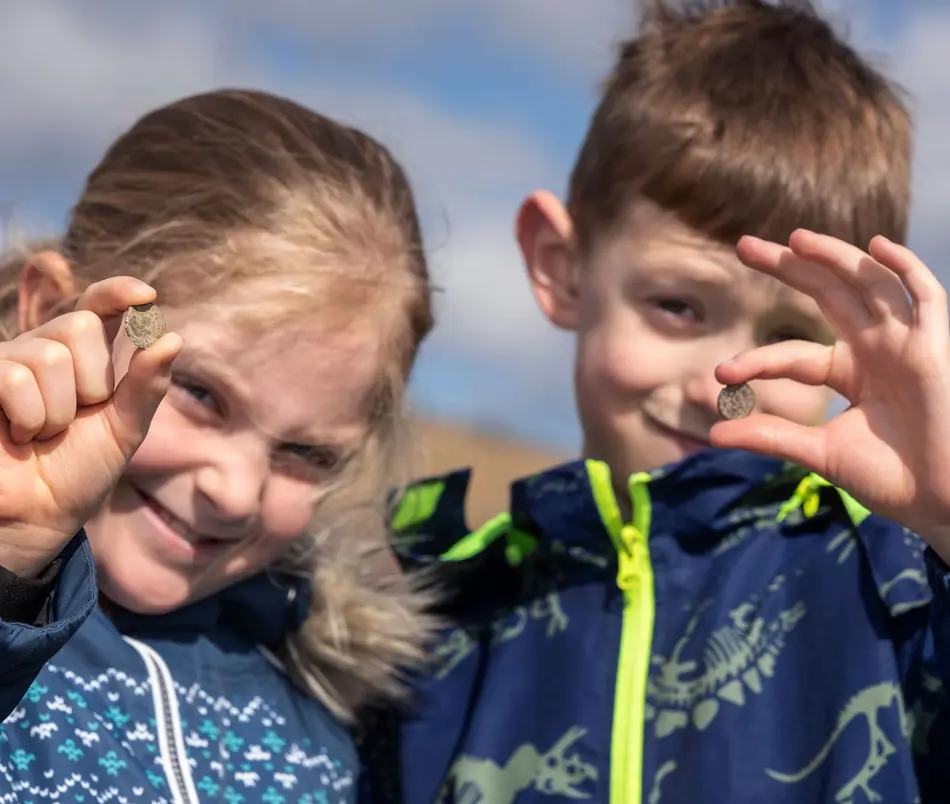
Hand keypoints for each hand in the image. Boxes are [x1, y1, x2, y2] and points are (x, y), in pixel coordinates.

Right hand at [0, 277, 181, 576]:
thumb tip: (172, 338)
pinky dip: (28, 415)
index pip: (98, 306)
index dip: (117, 292)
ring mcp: (8, 363)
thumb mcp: (125, 429)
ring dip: (57, 409)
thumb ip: (147, 385)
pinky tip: (18, 435)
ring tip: (43, 434)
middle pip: (78, 326)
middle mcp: (44, 350)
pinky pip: (13, 376)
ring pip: (47, 355)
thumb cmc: (79, 472)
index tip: (146, 295)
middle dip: (91, 381)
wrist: (37, 517)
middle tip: (76, 420)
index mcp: (84, 358)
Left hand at [710, 229, 949, 559]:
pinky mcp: (935, 347)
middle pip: (827, 294)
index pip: (792, 355)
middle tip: (744, 245)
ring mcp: (904, 344)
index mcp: (848, 371)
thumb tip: (712, 436)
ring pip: (869, 284)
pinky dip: (905, 268)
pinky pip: (926, 297)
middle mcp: (874, 349)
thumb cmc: (889, 478)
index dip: (757, 359)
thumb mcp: (819, 452)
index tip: (721, 372)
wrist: (940, 502)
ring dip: (835, 258)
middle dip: (789, 267)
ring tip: (795, 239)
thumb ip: (770, 437)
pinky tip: (875, 245)